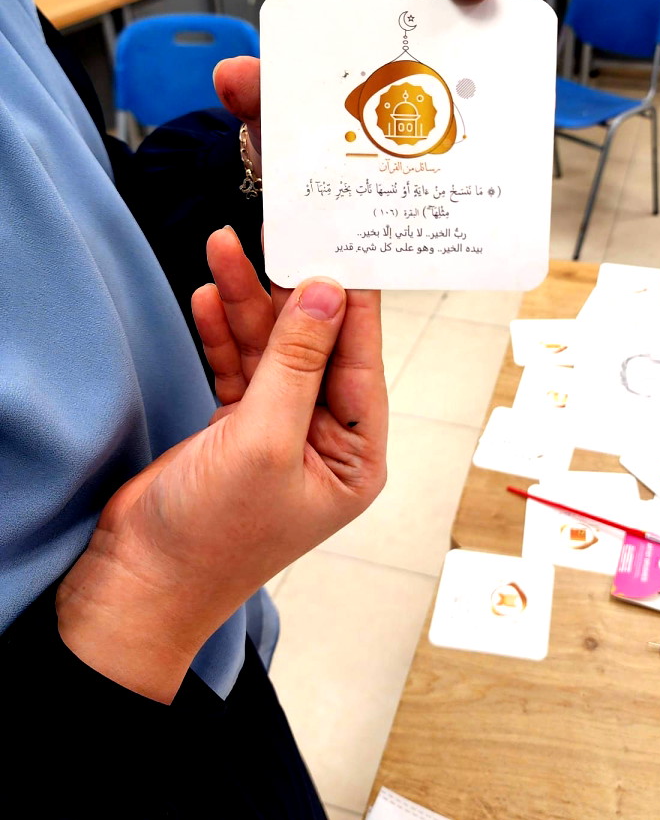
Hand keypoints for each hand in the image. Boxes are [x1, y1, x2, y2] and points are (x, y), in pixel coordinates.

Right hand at [56, 233, 387, 703]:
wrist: (138, 582)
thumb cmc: (214, 537)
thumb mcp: (264, 440)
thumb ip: (296, 363)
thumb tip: (328, 296)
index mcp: (354, 458)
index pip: (361, 364)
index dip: (353, 305)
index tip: (345, 249)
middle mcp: (322, 442)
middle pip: (314, 349)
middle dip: (289, 296)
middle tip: (277, 236)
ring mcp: (278, 432)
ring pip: (270, 352)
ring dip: (247, 305)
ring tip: (225, 250)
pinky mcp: (236, 428)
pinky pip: (237, 368)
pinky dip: (222, 334)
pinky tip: (211, 297)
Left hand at [213, 0, 504, 175]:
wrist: (281, 192)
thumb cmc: (278, 131)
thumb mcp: (264, 111)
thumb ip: (252, 93)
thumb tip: (232, 74)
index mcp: (368, 45)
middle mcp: (403, 78)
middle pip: (455, 51)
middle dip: (488, 46)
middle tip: (512, 53)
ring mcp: (419, 124)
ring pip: (461, 109)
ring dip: (482, 116)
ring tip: (501, 125)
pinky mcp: (423, 168)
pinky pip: (452, 163)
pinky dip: (467, 171)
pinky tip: (480, 182)